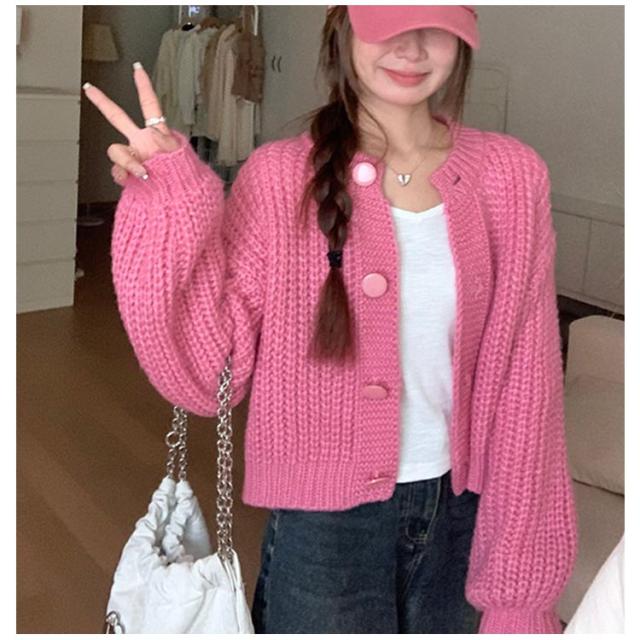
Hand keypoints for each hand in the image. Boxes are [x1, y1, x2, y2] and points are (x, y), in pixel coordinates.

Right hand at [82, 61, 180, 185]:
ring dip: (126, 161)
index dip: (143, 86)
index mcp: (158, 134)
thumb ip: (163, 143)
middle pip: (118, 118)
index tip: (137, 68)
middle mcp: (142, 143)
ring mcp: (134, 158)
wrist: (178, 200)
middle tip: (89, 88)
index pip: (150, 105)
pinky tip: (139, 181)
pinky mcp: (128, 176)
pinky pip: (117, 172)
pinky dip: (126, 176)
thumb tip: (148, 134)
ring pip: (115, 150)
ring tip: (143, 172)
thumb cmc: (185, 179)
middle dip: (103, 103)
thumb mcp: (180, 157)